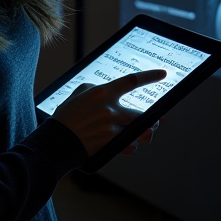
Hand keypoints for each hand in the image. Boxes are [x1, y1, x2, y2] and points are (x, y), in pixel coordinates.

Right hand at [52, 70, 166, 157]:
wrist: (57, 139)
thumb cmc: (68, 114)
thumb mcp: (80, 93)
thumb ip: (100, 89)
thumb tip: (115, 90)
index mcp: (104, 93)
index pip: (132, 81)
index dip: (149, 76)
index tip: (163, 74)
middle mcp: (110, 109)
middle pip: (141, 113)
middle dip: (153, 118)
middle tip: (159, 119)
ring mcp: (110, 127)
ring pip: (139, 130)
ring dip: (145, 133)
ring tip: (148, 133)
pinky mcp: (108, 142)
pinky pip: (128, 145)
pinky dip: (131, 146)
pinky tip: (131, 145)